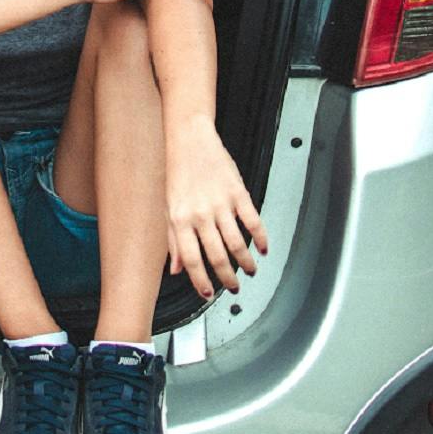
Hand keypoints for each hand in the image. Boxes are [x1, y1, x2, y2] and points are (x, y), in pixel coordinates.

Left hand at [165, 118, 268, 299]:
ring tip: (251, 271)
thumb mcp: (168, 208)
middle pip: (216, 255)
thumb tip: (175, 269)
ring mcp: (220, 203)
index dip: (201, 281)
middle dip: (227, 277)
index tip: (208, 293)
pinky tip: (264, 248)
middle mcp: (200, 214)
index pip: (191, 260)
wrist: (190, 139)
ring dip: (246, 261)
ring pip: (237, 242)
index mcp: (180, 220)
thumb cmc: (177, 173)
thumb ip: (173, 241)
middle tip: (234, 287)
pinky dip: (261, 237)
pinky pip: (252, 221)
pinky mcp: (238, 192)